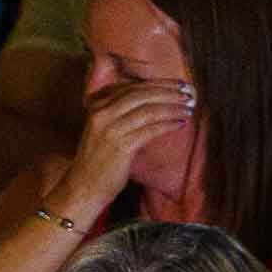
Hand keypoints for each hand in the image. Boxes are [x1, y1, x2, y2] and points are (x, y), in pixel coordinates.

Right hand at [60, 79, 194, 209]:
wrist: (83, 187)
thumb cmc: (97, 161)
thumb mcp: (103, 130)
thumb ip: (118, 114)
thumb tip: (151, 102)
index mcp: (98, 106)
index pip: (131, 88)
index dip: (157, 84)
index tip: (177, 84)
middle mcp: (103, 114)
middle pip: (141, 95)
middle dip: (168, 92)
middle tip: (188, 92)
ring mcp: (111, 130)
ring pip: (148, 111)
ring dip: (172, 108)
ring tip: (189, 107)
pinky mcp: (121, 147)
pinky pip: (150, 130)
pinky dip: (167, 125)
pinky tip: (180, 123)